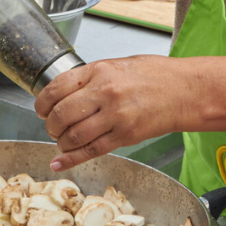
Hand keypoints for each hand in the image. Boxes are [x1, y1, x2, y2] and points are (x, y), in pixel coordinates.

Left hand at [34, 56, 198, 171]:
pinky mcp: (125, 136)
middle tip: (51, 126)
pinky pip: (91, 151)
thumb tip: (64, 92)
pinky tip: (60, 161)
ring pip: (73, 136)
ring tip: (62, 140)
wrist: (186, 90)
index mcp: (100, 71)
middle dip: (50, 125)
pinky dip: (71, 159)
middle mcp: (105, 93)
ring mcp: (115, 116)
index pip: (57, 88)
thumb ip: (91, 78)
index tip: (40, 109)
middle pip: (61, 114)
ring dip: (61, 142)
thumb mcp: (118, 64)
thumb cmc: (156, 75)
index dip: (42, 103)